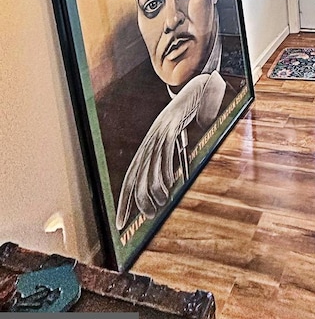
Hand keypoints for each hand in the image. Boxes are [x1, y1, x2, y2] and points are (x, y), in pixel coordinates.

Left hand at [115, 72, 225, 229]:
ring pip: (150, 169)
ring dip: (155, 190)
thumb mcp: (173, 143)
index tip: (119, 224)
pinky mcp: (171, 128)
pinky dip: (166, 172)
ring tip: (163, 202)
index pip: (129, 179)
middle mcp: (147, 144)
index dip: (123, 202)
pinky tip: (170, 184)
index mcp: (145, 149)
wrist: (192, 93)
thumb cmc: (183, 122)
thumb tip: (168, 186)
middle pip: (136, 177)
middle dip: (139, 201)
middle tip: (148, 216)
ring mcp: (158, 135)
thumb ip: (168, 161)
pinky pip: (165, 154)